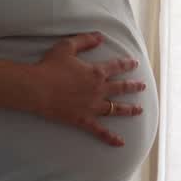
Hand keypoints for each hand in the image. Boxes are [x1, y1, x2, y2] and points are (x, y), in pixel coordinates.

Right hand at [30, 32, 146, 146]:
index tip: (135, 64)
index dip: (127, 64)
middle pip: (121, 88)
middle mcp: (98, 90)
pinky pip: (100, 131)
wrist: (37, 88)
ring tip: (139, 110)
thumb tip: (101, 37)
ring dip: (129, 109)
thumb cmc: (50, 66)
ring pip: (116, 109)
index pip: (117, 67)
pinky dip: (111, 137)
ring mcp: (92, 107)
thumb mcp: (67, 47)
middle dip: (133, 86)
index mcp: (96, 72)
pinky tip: (121, 143)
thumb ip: (85, 40)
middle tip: (142, 86)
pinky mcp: (83, 120)